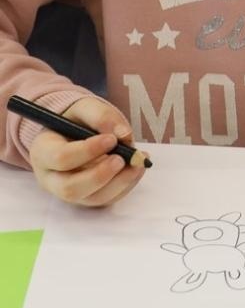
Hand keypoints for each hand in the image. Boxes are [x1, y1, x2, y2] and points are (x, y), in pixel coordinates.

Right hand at [29, 98, 146, 207]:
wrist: (76, 132)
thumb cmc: (77, 120)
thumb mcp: (85, 108)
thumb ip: (102, 116)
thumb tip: (124, 135)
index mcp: (43, 152)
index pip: (60, 159)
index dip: (88, 151)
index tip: (111, 139)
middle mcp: (51, 178)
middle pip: (70, 188)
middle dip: (100, 175)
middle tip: (122, 158)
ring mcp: (69, 191)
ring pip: (92, 198)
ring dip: (120, 182)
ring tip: (138, 160)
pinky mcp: (88, 197)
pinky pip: (107, 199)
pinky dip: (127, 185)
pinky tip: (137, 167)